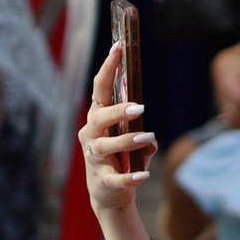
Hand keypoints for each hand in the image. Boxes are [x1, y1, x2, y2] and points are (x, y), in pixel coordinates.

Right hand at [80, 42, 155, 215]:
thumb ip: (141, 133)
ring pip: (105, 146)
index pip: (100, 89)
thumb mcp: (133, 140)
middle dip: (118, 111)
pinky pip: (116, 177)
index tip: (119, 47)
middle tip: (139, 107)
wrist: (108, 193)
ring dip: (127, 141)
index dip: (108, 67)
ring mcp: (95, 158)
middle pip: (99, 118)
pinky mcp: (104, 180)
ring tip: (147, 137)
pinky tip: (144, 175)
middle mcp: (92, 135)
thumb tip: (148, 138)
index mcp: (98, 118)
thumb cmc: (121, 157)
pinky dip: (130, 177)